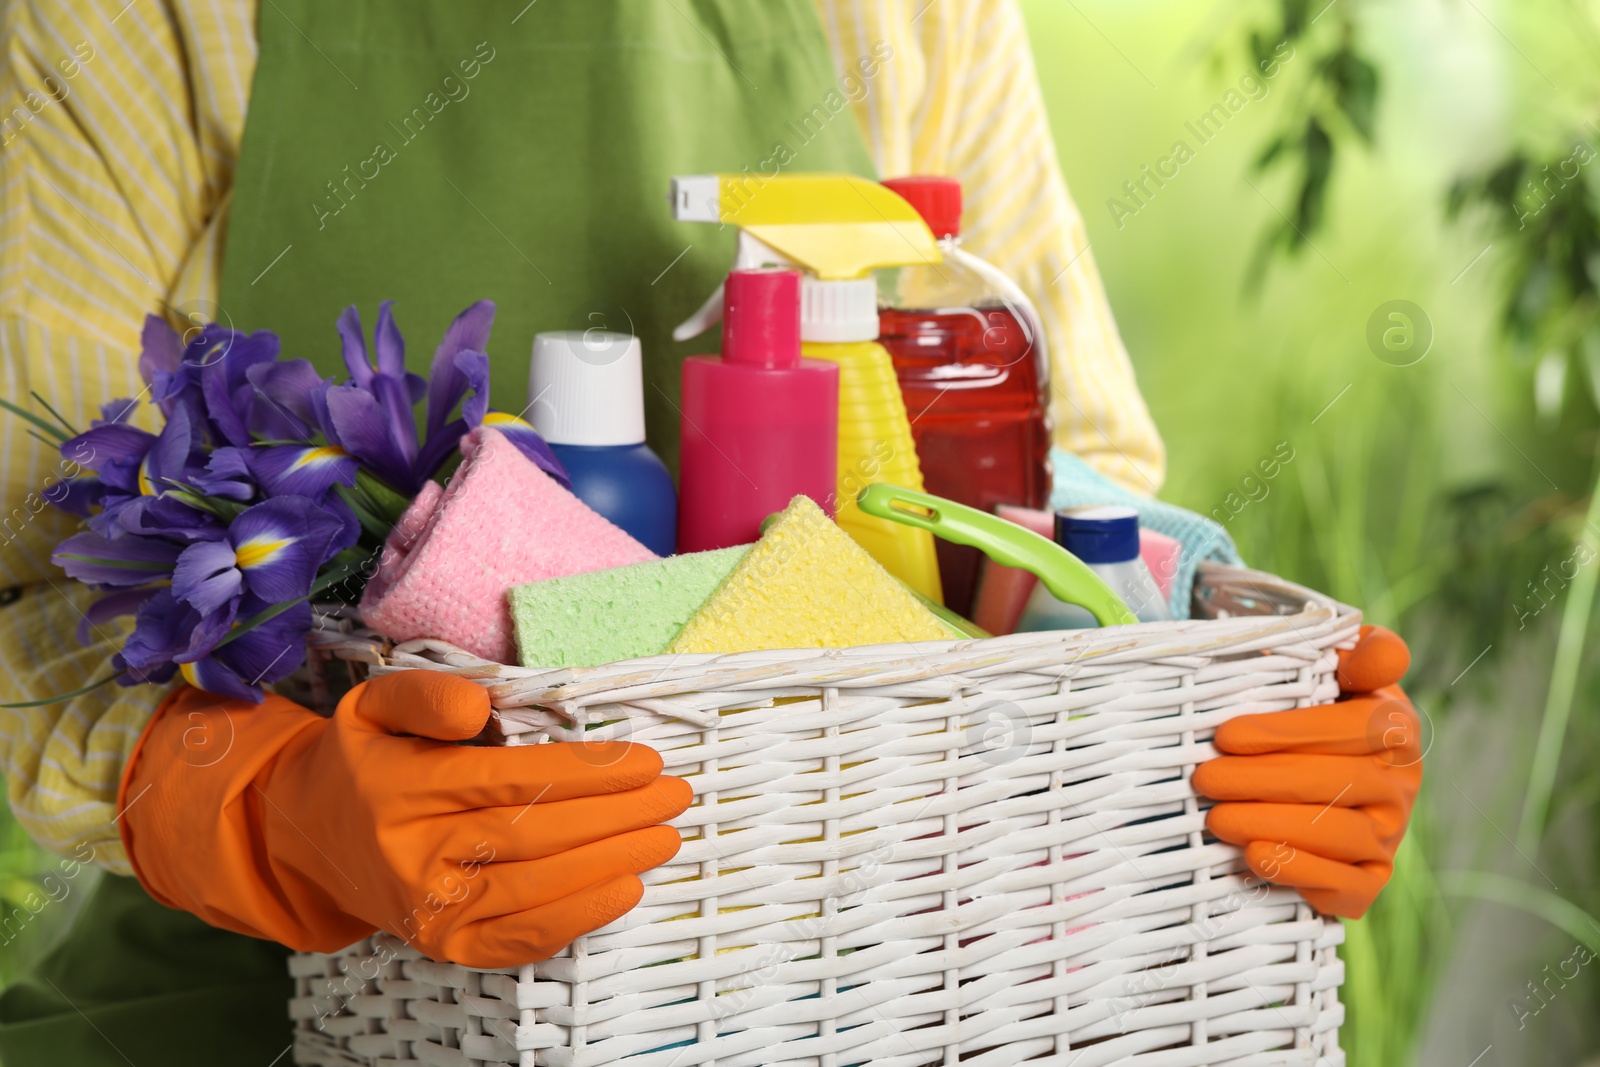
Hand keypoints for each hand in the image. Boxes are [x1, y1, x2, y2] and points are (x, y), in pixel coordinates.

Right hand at [120, 671, 690, 966]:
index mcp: (402, 789)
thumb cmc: (361, 761)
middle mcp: (414, 855)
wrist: (304, 838)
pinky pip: (521, 937)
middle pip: (536, 834)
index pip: (512, 779)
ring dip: (612, 863)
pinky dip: (578, 917)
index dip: (587, 772)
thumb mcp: (373, 703)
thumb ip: (427, 693)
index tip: (644, 761)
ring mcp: (430, 909)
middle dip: (617, 815)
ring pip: (537, 887)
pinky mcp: (444, 945)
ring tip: (664, 836)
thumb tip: (480, 707)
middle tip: (674, 795)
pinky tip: (624, 888)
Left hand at [1191, 625, 1421, 917]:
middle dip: (1263, 782)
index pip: (1354, 728)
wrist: (1314, 773)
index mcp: (1395, 727)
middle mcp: (1401, 784)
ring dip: (1272, 825)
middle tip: (1206, 779)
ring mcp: (1389, 835)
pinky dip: (1299, 871)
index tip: (1226, 735)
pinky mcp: (1372, 880)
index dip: (1288, 733)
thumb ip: (1356, 652)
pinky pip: (1347, 887)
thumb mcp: (1334, 671)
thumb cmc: (1312, 712)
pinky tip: (1254, 855)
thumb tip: (1376, 654)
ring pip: (1339, 834)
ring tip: (1217, 817)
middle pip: (1339, 783)